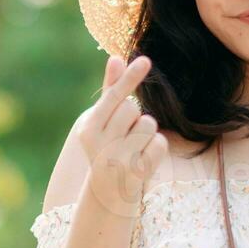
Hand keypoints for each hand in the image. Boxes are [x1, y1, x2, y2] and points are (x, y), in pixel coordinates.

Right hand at [76, 54, 166, 216]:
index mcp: (88, 127)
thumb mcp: (103, 119)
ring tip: (133, 145)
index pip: (115, 96)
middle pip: (133, 108)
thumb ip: (110, 89)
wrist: (108, 189)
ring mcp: (118, 159)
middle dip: (134, 115)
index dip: (131, 77)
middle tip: (123, 132)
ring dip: (146, 131)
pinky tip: (143, 157)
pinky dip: (156, 148)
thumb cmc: (106, 144)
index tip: (146, 60)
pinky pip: (160, 143)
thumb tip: (115, 57)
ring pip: (149, 124)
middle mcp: (100, 143)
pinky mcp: (137, 172)